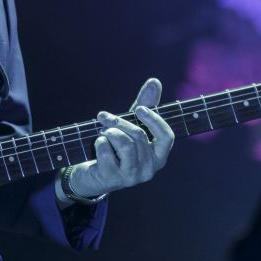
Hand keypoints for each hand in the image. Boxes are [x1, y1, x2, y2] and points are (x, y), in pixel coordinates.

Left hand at [64, 78, 173, 200]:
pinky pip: (106, 152)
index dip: (154, 120)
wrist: (93, 174)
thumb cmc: (116, 148)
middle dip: (119, 121)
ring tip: (101, 132)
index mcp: (158, 156)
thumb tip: (155, 81)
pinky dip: (99, 143)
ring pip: (125, 144)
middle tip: (104, 116)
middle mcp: (149, 169)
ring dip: (110, 132)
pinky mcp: (112, 179)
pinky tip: (97, 145)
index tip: (139, 108)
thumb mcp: (130, 126)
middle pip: (139, 136)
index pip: (167, 137)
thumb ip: (144, 105)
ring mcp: (131, 176)